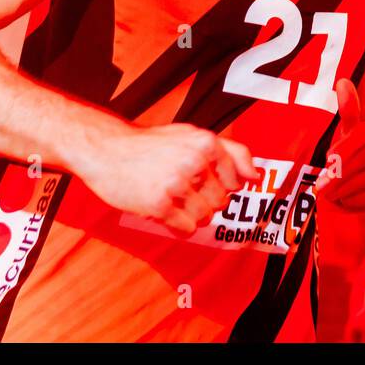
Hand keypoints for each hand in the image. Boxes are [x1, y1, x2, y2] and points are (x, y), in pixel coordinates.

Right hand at [77, 122, 258, 236]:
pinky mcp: (158, 204)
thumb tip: (256, 176)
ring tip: (172, 198)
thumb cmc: (154, 144)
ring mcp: (176, 183)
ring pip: (206, 217)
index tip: (201, 179)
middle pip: (221, 202)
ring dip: (191, 214)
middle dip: (205, 200)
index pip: (236, 181)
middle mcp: (194, 161)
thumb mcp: (193, 136)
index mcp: (206, 142)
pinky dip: (178, 225)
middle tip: (181, 188)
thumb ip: (230, 152)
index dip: (221, 185)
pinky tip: (163, 209)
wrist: (108, 149)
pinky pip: (187, 228)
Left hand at [317, 78, 364, 211]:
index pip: (362, 134)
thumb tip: (342, 81)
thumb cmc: (356, 154)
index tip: (325, 164)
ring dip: (350, 188)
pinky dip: (364, 199)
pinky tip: (349, 202)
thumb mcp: (349, 133)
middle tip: (323, 187)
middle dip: (342, 174)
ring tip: (333, 195)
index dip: (341, 150)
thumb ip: (349, 110)